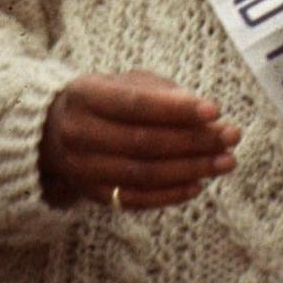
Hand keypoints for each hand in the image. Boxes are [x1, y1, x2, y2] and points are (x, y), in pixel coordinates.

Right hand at [39, 72, 239, 211]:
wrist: (51, 132)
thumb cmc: (102, 100)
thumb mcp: (122, 82)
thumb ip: (160, 92)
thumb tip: (203, 113)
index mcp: (84, 96)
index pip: (135, 105)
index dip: (176, 109)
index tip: (214, 110)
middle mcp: (79, 134)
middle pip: (144, 143)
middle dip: (194, 141)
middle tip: (231, 136)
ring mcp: (83, 169)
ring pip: (143, 174)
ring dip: (191, 169)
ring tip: (226, 161)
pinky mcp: (93, 194)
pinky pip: (135, 200)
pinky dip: (170, 194)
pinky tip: (198, 184)